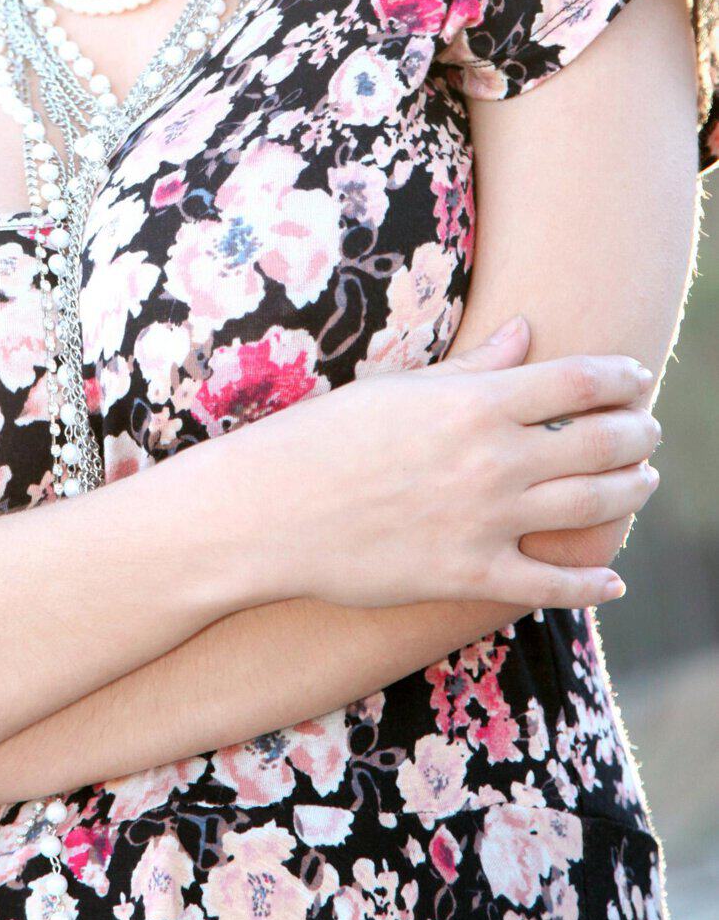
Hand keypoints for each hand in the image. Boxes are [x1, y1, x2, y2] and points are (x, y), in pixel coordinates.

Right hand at [206, 315, 660, 611]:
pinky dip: (593, 583)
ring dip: (632, 492)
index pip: (578, 381)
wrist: (270, 511)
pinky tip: (610, 579)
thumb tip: (527, 335)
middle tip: (648, 430)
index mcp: (475, 402)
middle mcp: (492, 459)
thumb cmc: (325, 437)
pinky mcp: (471, 576)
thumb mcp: (399, 389)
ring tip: (643, 482)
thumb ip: (474, 367)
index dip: (619, 377)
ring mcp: (486, 521)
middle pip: (602, 442)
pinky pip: (554, 584)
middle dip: (639, 433)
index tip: (635, 377)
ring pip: (593, 506)